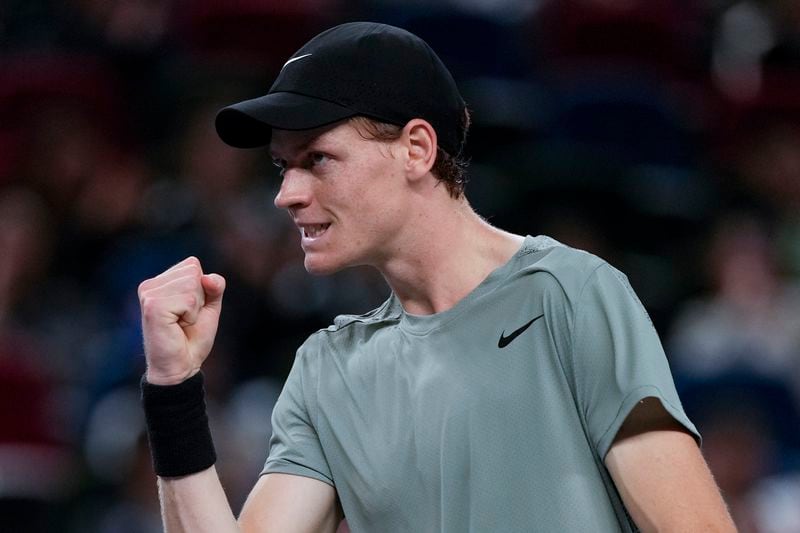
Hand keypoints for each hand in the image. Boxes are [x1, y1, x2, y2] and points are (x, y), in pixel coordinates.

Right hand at [138, 257, 225, 384]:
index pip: (193, 265)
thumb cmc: (193, 337)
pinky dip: (191, 315)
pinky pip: (188, 299)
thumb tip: (206, 277)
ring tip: (180, 323)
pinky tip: (177, 326)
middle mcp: (151, 285)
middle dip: (198, 299)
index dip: (202, 289)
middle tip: (185, 319)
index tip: (190, 310)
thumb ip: (214, 285)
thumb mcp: (209, 306)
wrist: (182, 365)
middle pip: (193, 272)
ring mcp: (149, 294)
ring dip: (194, 308)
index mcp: (161, 281)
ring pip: (192, 285)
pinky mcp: (152, 306)